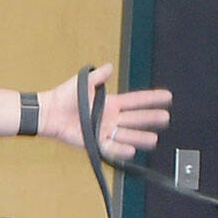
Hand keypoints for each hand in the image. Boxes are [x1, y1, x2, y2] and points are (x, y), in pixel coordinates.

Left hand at [40, 63, 170, 162]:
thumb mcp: (83, 81)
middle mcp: (111, 117)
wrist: (50, 112)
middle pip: (135, 118)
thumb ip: (98, 76)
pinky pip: (110, 147)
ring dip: (140, 137)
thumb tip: (109, 67)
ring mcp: (104, 130)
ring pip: (126, 134)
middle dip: (151, 118)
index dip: (151, 99)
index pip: (136, 100)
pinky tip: (131, 150)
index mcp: (111, 103)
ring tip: (153, 140)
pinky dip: (120, 149)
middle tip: (166, 119)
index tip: (167, 97)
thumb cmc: (64, 96)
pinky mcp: (94, 142)